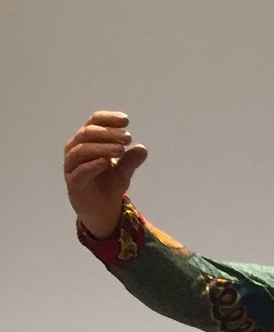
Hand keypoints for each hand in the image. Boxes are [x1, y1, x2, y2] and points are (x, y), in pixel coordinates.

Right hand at [64, 110, 147, 236]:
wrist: (102, 212)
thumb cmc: (109, 186)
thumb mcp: (123, 172)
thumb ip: (130, 161)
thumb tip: (142, 149)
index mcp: (87, 141)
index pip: (94, 122)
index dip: (109, 119)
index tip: (126, 120)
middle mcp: (75, 149)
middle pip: (88, 133)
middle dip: (108, 133)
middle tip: (127, 137)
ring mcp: (72, 165)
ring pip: (82, 150)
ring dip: (102, 147)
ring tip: (121, 150)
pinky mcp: (73, 182)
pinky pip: (80, 171)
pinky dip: (92, 165)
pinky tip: (106, 162)